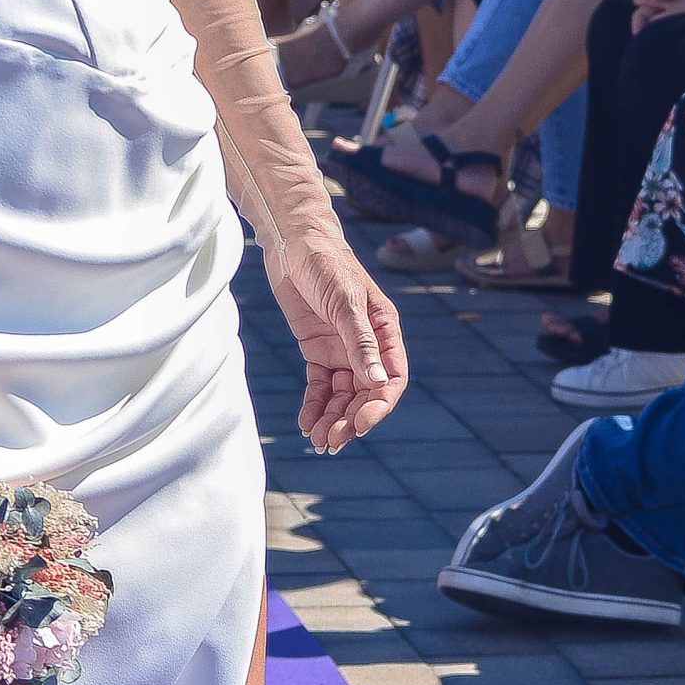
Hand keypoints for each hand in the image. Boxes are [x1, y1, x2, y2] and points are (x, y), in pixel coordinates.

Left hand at [267, 234, 408, 451]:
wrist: (293, 243)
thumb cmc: (326, 263)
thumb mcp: (345, 301)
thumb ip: (360, 341)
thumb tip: (377, 382)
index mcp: (384, 331)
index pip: (391, 378)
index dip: (378, 405)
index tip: (360, 424)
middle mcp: (367, 345)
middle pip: (365, 393)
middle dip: (351, 419)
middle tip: (331, 441)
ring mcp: (342, 349)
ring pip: (342, 395)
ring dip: (331, 418)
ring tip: (316, 440)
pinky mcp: (317, 350)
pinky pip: (320, 386)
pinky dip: (314, 405)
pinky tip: (305, 423)